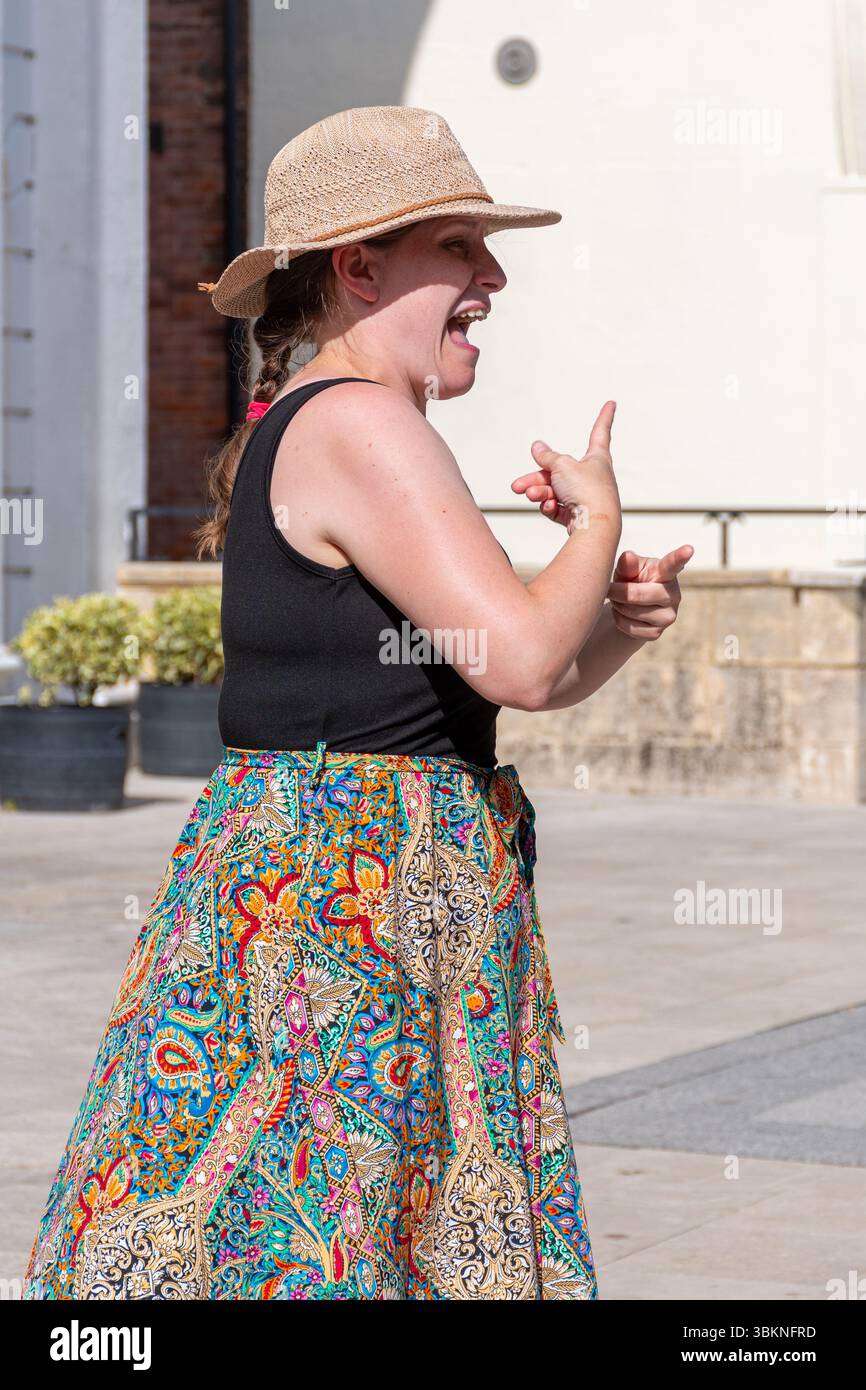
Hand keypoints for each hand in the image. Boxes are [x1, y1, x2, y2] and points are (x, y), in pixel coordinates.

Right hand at [511, 400, 620, 531]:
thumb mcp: (562, 466)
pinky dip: (549, 506)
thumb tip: (537, 446)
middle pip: (558, 470)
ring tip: (530, 495)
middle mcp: (592, 476)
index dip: (605, 417)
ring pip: (554, 490)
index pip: (600, 432)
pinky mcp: (577, 516)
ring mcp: (584, 497)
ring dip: (538, 492)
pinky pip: (557, 507)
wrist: (595, 527)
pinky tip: (547, 507)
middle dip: (536, 477)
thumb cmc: (587, 491)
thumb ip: (548, 456)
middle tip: (517, 485)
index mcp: (597, 458)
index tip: (612, 403)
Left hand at [606, 545, 693, 639]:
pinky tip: (622, 614)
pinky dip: (619, 620)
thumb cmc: (631, 580)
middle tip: (609, 589)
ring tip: (618, 600)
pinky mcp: (657, 633)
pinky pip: (630, 628)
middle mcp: (672, 595)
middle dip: (618, 592)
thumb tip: (628, 556)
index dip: (680, 557)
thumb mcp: (628, 569)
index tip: (689, 548)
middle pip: (638, 595)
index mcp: (666, 574)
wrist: (630, 607)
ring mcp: (668, 616)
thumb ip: (628, 564)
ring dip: (618, 606)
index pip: (673, 565)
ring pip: (632, 612)